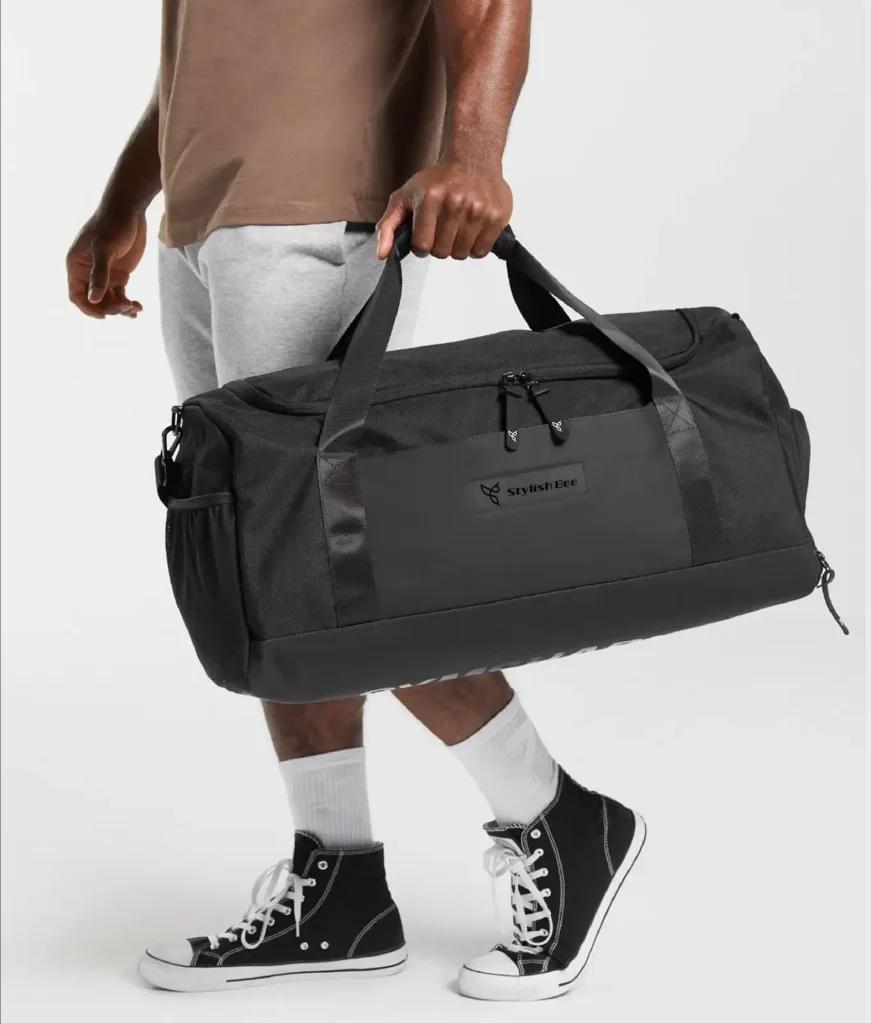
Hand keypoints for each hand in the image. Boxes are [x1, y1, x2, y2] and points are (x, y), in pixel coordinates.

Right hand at [66, 209, 146, 318]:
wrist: (129, 210)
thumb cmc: (112, 225)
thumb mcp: (104, 250)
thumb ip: (100, 275)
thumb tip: (94, 299)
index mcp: (77, 266)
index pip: (76, 295)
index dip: (88, 308)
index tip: (104, 315)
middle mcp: (88, 273)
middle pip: (95, 301)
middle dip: (110, 307)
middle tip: (126, 306)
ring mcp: (105, 274)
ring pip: (109, 300)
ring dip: (121, 308)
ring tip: (135, 308)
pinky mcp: (119, 274)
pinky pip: (120, 295)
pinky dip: (128, 303)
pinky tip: (138, 307)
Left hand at [376, 161, 511, 260]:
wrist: (473, 158)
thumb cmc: (438, 180)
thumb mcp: (405, 197)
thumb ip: (388, 226)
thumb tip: (381, 255)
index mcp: (430, 199)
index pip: (422, 247)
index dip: (422, 245)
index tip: (426, 235)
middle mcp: (455, 204)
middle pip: (442, 253)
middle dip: (440, 245)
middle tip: (443, 229)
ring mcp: (478, 211)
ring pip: (461, 254)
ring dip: (457, 247)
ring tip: (457, 227)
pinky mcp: (496, 217)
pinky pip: (481, 251)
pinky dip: (475, 246)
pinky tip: (471, 229)